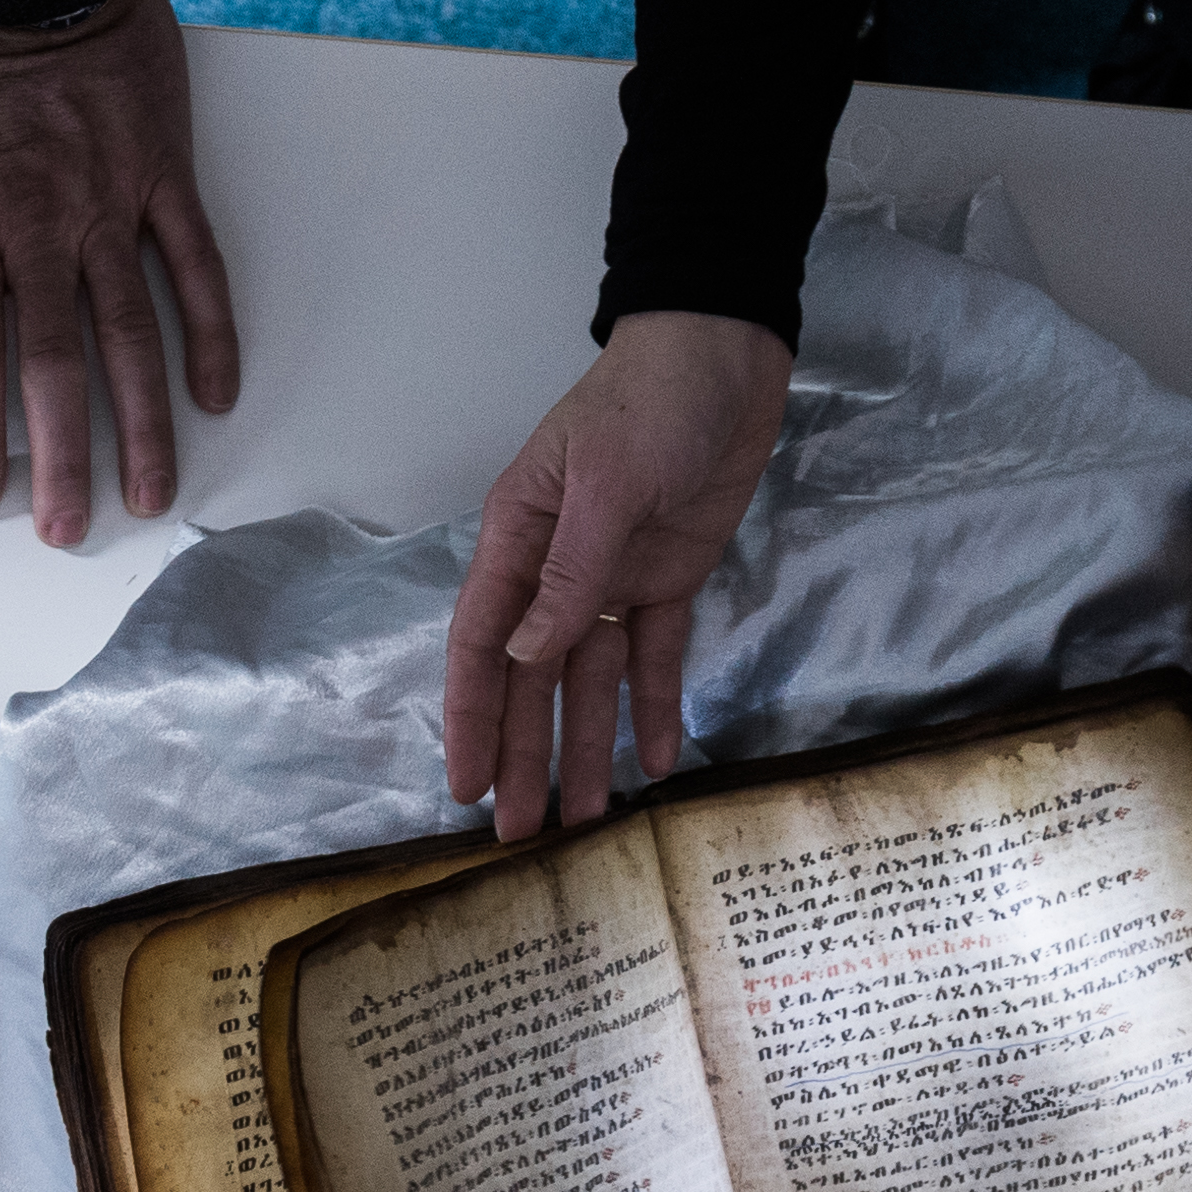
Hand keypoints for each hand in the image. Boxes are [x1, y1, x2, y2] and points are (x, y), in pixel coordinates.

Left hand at [0, 0, 240, 549]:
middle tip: (70, 528)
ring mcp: (110, 203)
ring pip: (132, 332)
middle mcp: (41, 226)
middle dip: (64, 457)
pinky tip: (214, 391)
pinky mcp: (163, 172)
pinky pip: (194, 263)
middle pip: (55, 365)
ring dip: (144, 420)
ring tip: (154, 491)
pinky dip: (210, 329)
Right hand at [442, 314, 790, 842]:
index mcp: (517, 540)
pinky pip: (656, 656)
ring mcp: (613, 578)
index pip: (481, 645)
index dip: (470, 719)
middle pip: (530, 680)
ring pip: (590, 680)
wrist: (725, 355)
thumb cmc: (649, 401)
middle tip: (522, 836)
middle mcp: (555, 570)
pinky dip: (656, 707)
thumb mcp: (603, 484)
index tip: (465, 785)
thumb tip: (526, 656)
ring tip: (589, 822)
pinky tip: (656, 762)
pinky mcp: (670, 579)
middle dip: (524, 755)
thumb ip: (569, 575)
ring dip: (587, 747)